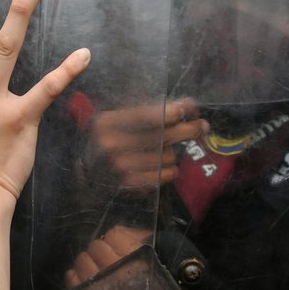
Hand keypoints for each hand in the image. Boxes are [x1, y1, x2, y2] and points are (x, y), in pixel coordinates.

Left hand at [65, 225, 152, 286]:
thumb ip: (141, 240)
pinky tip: (85, 279)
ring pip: (82, 259)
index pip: (114, 234)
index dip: (115, 240)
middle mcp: (115, 268)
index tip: (119, 248)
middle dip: (101, 251)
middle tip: (107, 260)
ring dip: (87, 263)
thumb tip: (125, 230)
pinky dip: (76, 276)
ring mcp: (99, 284)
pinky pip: (71, 277)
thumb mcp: (156, 261)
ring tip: (96, 270)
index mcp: (136, 257)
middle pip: (96, 246)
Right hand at [89, 100, 207, 189]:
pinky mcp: (129, 185)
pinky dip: (171, 169)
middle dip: (188, 129)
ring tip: (164, 149)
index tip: (189, 109)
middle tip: (202, 126)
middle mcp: (111, 144)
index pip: (146, 115)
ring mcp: (120, 167)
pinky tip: (164, 165)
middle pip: (162, 136)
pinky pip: (166, 174)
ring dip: (172, 151)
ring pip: (168, 156)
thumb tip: (187, 105)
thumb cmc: (108, 138)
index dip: (172, 111)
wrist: (87, 173)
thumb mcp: (118, 118)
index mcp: (106, 122)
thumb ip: (150, 109)